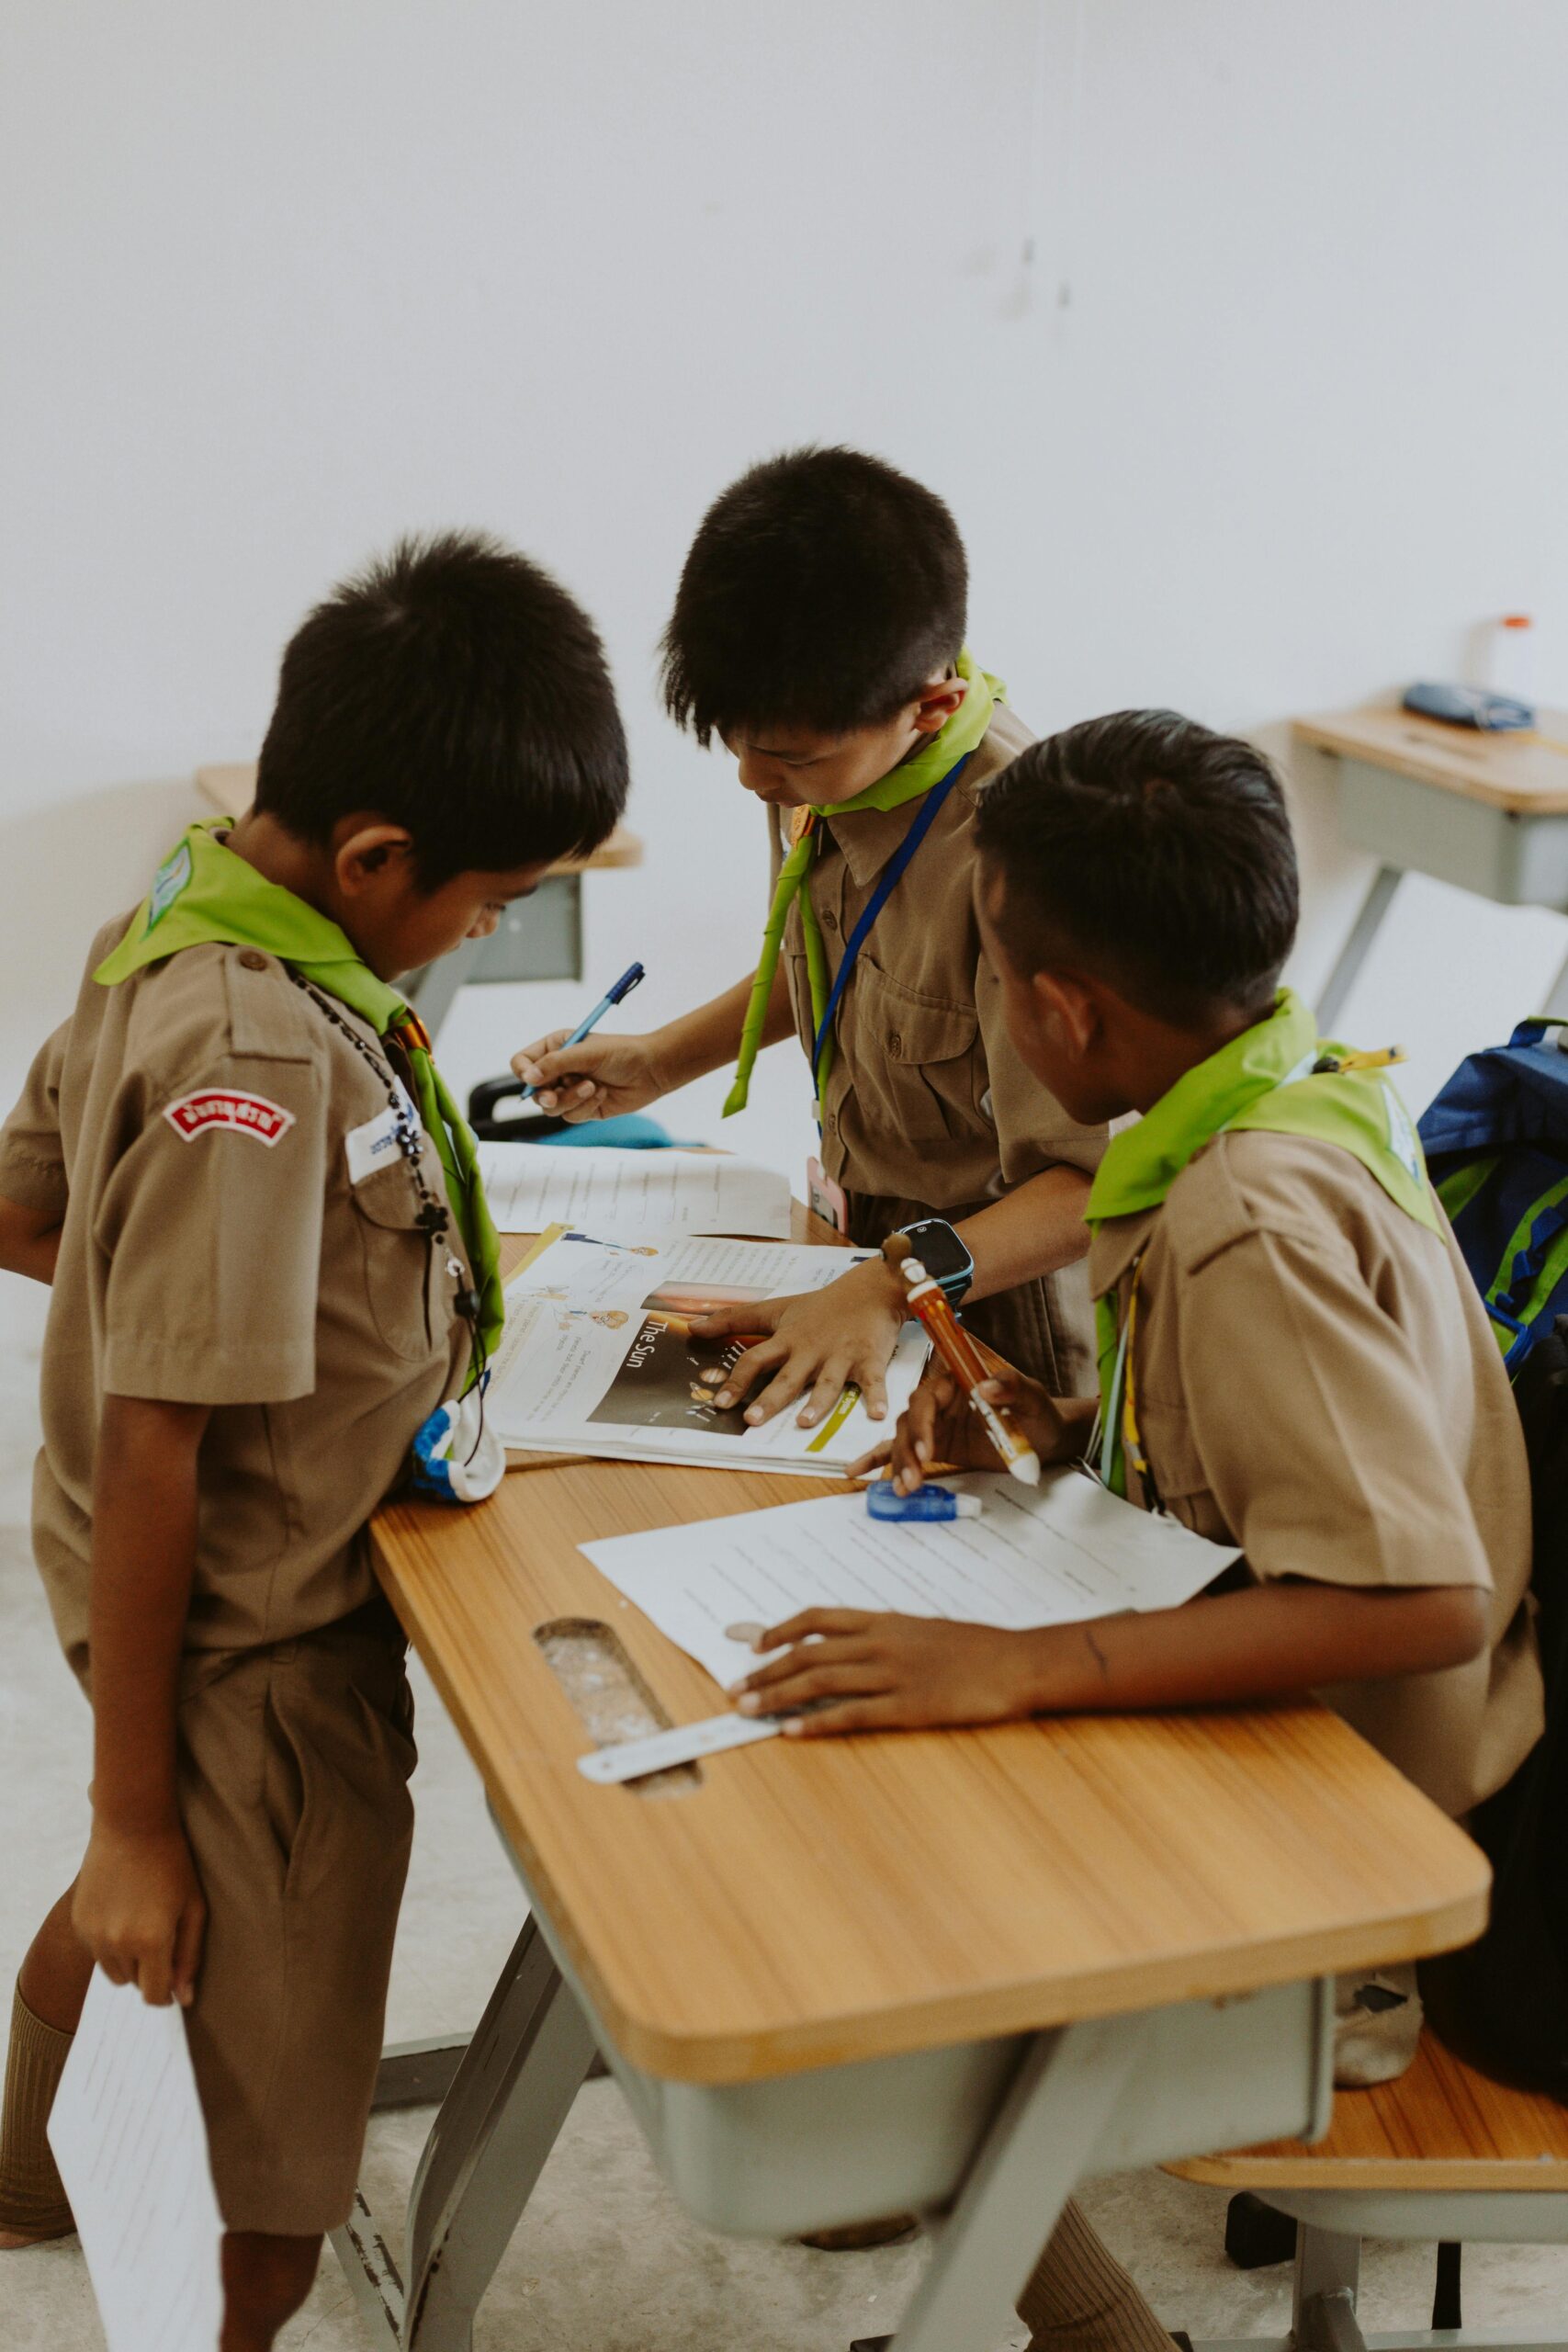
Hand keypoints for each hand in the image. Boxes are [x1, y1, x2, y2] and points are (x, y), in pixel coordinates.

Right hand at [73, 1819, 205, 2006]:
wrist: (132, 1824)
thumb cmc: (173, 1864)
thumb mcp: (194, 1908)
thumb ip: (189, 1957)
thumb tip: (184, 1998)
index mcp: (151, 1940)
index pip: (155, 1995)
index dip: (167, 1995)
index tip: (174, 1984)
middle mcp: (118, 1943)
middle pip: (134, 1985)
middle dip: (150, 1971)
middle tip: (162, 1936)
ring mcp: (94, 1934)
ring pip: (113, 1973)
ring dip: (128, 1961)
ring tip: (142, 1923)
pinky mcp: (79, 1923)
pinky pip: (96, 1952)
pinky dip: (109, 1944)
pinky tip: (123, 1912)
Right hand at [509, 1029, 670, 1121]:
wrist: (652, 1070)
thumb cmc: (622, 1052)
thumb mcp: (586, 1052)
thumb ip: (555, 1063)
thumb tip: (528, 1077)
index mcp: (555, 1048)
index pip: (522, 1062)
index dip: (522, 1072)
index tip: (532, 1079)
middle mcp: (559, 1070)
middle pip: (534, 1090)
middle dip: (545, 1094)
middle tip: (554, 1097)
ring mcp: (570, 1090)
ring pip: (551, 1107)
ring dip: (570, 1099)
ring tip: (592, 1087)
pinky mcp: (583, 1108)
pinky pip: (571, 1116)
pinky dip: (586, 1106)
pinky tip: (602, 1093)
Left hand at [695, 1257, 907, 1426]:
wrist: (870, 1290)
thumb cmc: (820, 1306)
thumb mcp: (776, 1308)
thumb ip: (735, 1319)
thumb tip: (694, 1328)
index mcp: (788, 1340)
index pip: (755, 1360)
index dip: (736, 1381)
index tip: (720, 1403)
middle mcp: (811, 1351)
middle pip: (787, 1378)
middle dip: (770, 1399)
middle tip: (752, 1420)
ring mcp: (840, 1357)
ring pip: (826, 1384)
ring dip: (817, 1403)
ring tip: (804, 1422)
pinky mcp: (869, 1360)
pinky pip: (872, 1382)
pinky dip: (876, 1397)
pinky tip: (877, 1415)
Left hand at [730, 1609, 1045, 1733]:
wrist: (1015, 1662)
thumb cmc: (974, 1648)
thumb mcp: (923, 1630)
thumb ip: (886, 1636)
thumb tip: (853, 1646)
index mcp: (884, 1620)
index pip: (818, 1618)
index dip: (780, 1631)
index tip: (755, 1646)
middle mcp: (880, 1642)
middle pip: (808, 1653)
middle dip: (766, 1672)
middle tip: (736, 1690)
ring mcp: (892, 1674)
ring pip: (820, 1682)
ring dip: (777, 1696)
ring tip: (747, 1710)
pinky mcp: (908, 1707)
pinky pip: (851, 1714)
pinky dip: (817, 1723)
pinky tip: (792, 1732)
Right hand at [850, 1356, 1071, 1486]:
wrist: (1046, 1439)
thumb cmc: (1040, 1414)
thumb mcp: (1034, 1398)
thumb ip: (1014, 1387)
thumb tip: (987, 1385)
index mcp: (959, 1382)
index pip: (928, 1397)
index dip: (923, 1422)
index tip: (929, 1451)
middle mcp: (942, 1401)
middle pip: (911, 1420)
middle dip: (909, 1449)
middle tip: (915, 1476)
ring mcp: (937, 1425)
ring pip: (905, 1439)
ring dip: (901, 1462)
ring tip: (906, 1488)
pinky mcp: (937, 1447)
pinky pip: (905, 1450)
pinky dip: (881, 1459)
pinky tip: (859, 1472)